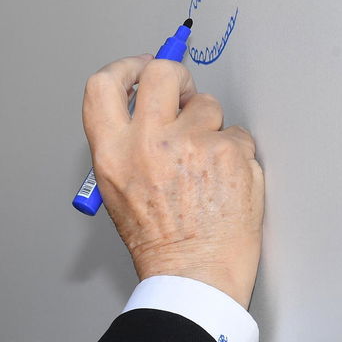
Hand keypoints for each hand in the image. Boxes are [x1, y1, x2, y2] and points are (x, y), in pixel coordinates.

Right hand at [83, 56, 263, 306]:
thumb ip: (125, 144)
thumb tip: (147, 106)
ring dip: (210, 129)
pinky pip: (236, 135)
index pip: (104, 86)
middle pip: (162, 72)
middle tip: (184, 97)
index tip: (139, 68)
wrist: (193, 273)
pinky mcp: (229, 152)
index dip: (125, 68)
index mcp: (112, 153)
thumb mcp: (117, 189)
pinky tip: (224, 183)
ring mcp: (191, 144)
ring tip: (204, 168)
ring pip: (208, 106)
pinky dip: (234, 155)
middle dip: (177, 79)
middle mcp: (147, 142)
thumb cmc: (158, 241)